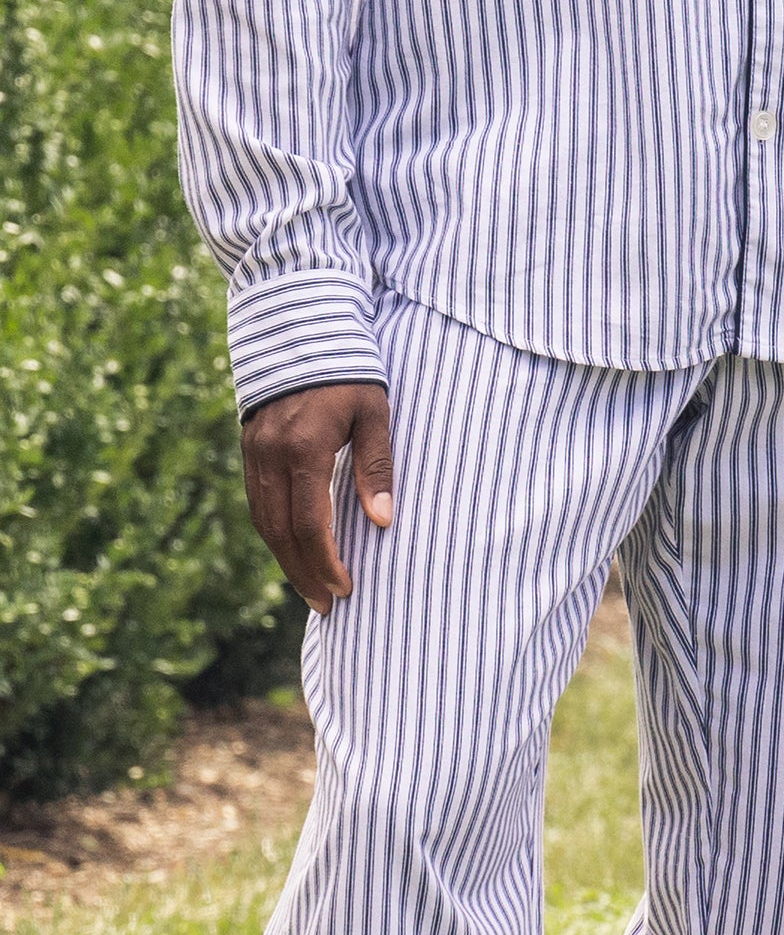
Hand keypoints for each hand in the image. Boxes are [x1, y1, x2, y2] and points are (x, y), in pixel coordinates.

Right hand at [240, 379, 393, 612]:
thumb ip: (376, 466)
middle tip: (327, 606)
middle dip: (303, 574)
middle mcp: (270, 455)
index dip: (327, 563)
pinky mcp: (249, 448)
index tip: (347, 590)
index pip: (311, 524)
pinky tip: (294, 549)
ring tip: (311, 587)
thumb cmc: (350, 369)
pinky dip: (274, 532)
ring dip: (285, 559)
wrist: (300, 328)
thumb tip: (383, 521)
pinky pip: (257, 502)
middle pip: (281, 533)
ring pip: (263, 521)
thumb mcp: (374, 413)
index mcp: (304, 449)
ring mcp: (254, 452)